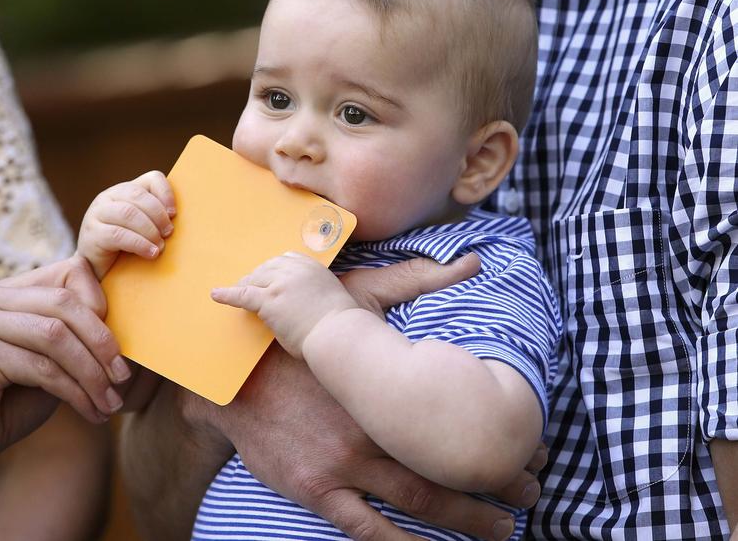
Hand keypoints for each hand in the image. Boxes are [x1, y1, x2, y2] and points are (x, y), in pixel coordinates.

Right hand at [0, 255, 130, 485]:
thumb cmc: (9, 400)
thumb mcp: (51, 359)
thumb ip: (77, 334)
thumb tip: (133, 318)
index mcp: (6, 289)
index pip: (70, 272)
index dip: (101, 304)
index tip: (119, 347)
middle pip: (65, 303)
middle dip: (102, 341)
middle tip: (123, 376)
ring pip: (56, 336)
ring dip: (92, 373)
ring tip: (110, 401)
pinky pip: (42, 368)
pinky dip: (75, 392)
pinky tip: (91, 412)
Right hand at [77, 170, 175, 278]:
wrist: (95, 268)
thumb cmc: (125, 246)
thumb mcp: (142, 227)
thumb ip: (155, 217)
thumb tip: (177, 217)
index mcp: (125, 190)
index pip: (151, 178)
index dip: (166, 193)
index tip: (174, 214)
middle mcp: (108, 197)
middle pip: (138, 195)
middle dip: (158, 215)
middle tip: (168, 233)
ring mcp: (97, 214)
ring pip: (128, 213)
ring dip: (150, 230)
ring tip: (160, 247)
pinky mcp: (92, 234)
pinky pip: (118, 235)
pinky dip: (139, 244)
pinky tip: (150, 253)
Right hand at [199, 253, 545, 539]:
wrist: (236, 373)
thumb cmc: (302, 333)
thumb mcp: (357, 296)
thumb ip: (417, 280)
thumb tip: (475, 259)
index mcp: (387, 385)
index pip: (459, 419)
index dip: (503, 438)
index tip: (537, 446)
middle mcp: (372, 430)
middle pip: (448, 468)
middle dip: (497, 487)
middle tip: (534, 493)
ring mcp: (343, 464)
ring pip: (416, 502)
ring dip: (466, 521)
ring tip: (502, 530)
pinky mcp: (316, 488)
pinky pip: (365, 528)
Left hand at [211, 252, 357, 356]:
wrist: (339, 333)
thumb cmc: (339, 323)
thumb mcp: (330, 294)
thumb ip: (314, 289)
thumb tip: (301, 300)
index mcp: (311, 265)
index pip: (284, 259)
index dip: (273, 270)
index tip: (268, 277)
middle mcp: (294, 269)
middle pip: (266, 268)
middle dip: (257, 278)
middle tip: (248, 287)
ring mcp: (280, 284)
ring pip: (254, 280)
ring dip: (246, 287)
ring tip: (236, 294)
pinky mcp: (269, 300)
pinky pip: (243, 295)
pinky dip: (227, 295)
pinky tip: (216, 295)